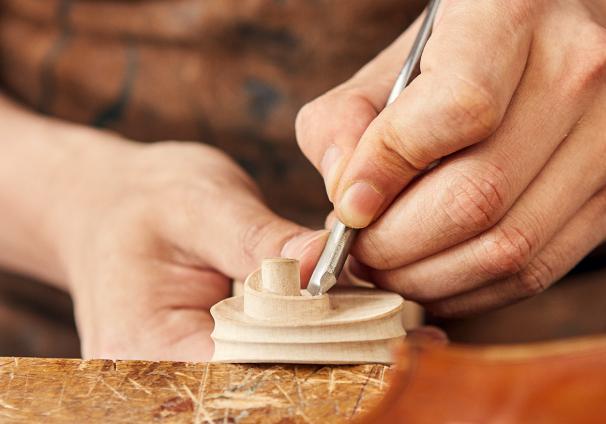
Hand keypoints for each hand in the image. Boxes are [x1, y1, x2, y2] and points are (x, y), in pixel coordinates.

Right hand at [53, 139, 326, 359]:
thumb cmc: (148, 198)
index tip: (338, 310)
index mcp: (145, 340)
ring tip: (318, 304)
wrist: (105, 204)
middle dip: (299, 343)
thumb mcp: (207, 203)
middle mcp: (149, 372)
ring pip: (251, 375)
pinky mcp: (187, 365)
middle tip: (340, 304)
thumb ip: (263, 239)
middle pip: (247, 380)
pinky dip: (277, 340)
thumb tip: (323, 260)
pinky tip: (298, 312)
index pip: (239, 366)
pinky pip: (244, 363)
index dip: (296, 342)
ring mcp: (166, 373)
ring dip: (291, 342)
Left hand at [297, 0, 605, 315]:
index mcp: (512, 11)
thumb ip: (346, 119)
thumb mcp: (396, 63)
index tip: (347, 208)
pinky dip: (471, 291)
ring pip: (508, 248)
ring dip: (429, 279)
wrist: (580, 56)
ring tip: (389, 270)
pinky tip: (434, 279)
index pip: (456, 109)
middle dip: (397, 245)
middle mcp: (580, 68)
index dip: (389, 170)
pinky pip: (536, 272)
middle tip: (360, 254)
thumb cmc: (467, 62)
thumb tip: (345, 201)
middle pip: (479, 196)